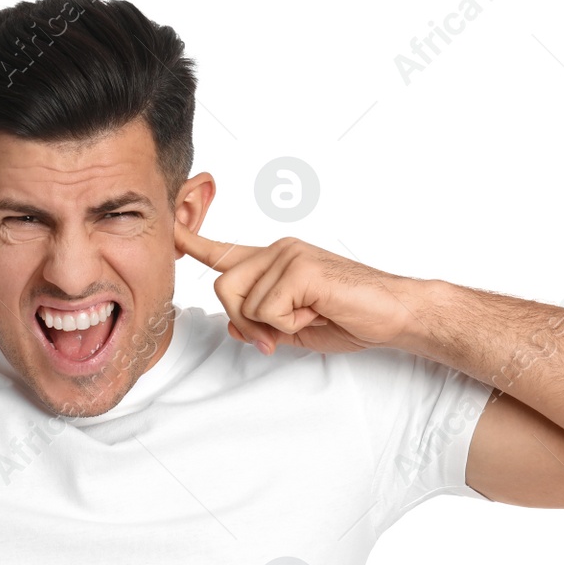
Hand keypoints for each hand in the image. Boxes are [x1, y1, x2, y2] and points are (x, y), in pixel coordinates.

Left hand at [173, 222, 421, 354]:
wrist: (393, 314)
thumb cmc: (348, 316)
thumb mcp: (292, 327)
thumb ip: (258, 323)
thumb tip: (231, 325)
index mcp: (273, 261)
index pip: (224, 251)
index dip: (193, 243)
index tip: (170, 231)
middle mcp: (277, 250)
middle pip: (223, 288)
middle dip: (244, 322)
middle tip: (281, 333)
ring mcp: (288, 254)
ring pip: (242, 301)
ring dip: (271, 325)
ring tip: (308, 315)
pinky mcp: (300, 267)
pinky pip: (267, 310)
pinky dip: (289, 323)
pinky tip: (317, 310)